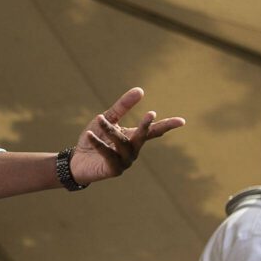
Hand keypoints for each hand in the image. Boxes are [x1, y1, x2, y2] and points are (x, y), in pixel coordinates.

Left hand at [70, 87, 184, 185]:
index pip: (153, 131)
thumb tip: (141, 90)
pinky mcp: (113, 170)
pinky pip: (108, 154)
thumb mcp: (107, 118)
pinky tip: (90, 134)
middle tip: (151, 114)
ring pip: (122, 143)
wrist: (77, 160)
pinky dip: (98, 144)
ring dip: (110, 131)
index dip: (167, 125)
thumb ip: (123, 106)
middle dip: (146, 126)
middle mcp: (133, 150)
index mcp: (133, 138)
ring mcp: (125, 162)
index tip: (182, 121)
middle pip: (143, 137)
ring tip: (99, 118)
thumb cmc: (94, 138)